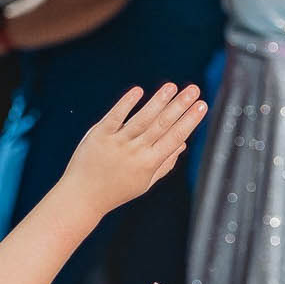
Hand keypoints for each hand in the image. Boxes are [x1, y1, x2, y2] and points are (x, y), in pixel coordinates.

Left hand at [60, 84, 205, 218]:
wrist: (82, 197)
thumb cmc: (115, 191)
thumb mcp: (144, 183)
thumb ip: (164, 164)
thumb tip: (183, 145)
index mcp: (149, 164)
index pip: (174, 138)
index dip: (189, 121)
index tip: (202, 106)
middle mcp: (134, 152)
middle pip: (161, 125)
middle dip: (180, 106)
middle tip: (194, 90)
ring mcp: (116, 142)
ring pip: (141, 119)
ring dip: (158, 101)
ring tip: (172, 86)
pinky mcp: (99, 135)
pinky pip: (115, 116)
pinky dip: (126, 103)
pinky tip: (138, 91)